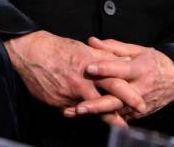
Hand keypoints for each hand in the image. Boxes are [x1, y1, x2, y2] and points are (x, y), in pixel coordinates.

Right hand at [3, 31, 144, 116]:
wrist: (31, 53)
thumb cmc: (59, 48)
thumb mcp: (84, 48)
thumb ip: (105, 56)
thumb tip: (124, 60)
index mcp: (89, 66)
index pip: (114, 82)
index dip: (128, 94)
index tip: (141, 103)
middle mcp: (81, 82)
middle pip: (103, 101)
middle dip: (117, 115)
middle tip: (128, 125)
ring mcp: (68, 94)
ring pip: (87, 110)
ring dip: (98, 116)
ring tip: (112, 125)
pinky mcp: (57, 102)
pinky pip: (71, 111)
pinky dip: (78, 112)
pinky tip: (81, 113)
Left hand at [64, 37, 173, 119]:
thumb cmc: (154, 61)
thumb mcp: (136, 50)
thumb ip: (113, 47)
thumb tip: (92, 41)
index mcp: (139, 69)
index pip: (120, 69)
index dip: (105, 68)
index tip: (89, 68)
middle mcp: (139, 89)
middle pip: (116, 98)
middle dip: (97, 104)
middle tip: (79, 106)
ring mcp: (139, 105)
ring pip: (116, 111)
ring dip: (97, 114)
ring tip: (78, 112)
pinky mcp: (138, 114)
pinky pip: (120, 117)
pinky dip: (105, 118)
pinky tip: (88, 117)